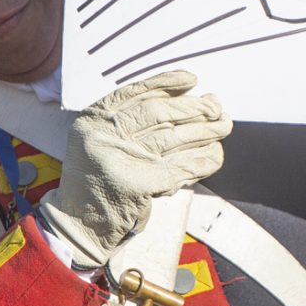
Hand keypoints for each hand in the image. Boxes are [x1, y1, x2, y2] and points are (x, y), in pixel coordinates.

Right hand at [37, 70, 230, 268]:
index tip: (192, 80)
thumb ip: (137, 124)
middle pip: (156, 112)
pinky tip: (215, 156)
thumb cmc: (101, 182)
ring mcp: (117, 159)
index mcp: (93, 120)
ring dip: (204, 132)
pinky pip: (178, 168)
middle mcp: (101, 135)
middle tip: (216, 107)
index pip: (134, 92)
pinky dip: (201, 161)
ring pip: (171, 138)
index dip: (166, 82)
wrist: (81, 226)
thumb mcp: (107, 144)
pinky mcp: (135, 184)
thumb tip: (194, 100)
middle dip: (192, 107)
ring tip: (224, 126)